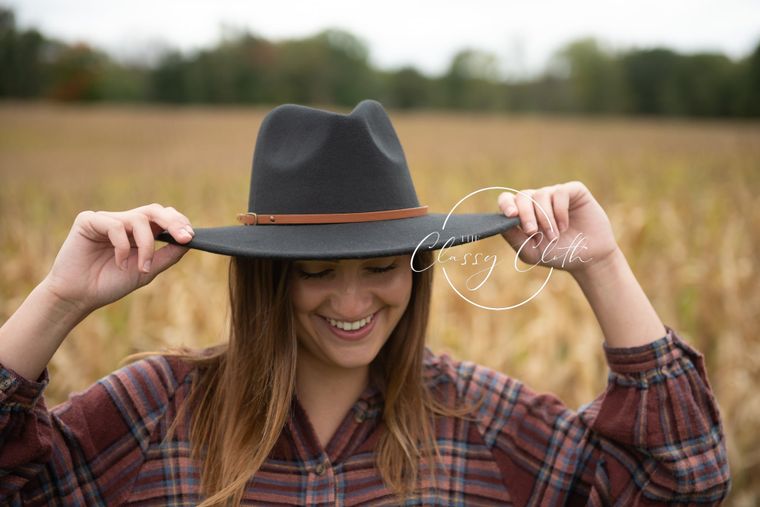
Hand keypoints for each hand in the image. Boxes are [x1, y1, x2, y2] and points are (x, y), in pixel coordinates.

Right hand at [41, 204, 194, 314]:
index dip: (178, 222)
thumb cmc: (111, 284)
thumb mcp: (147, 270)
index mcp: (137, 232)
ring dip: (146, 245)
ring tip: (141, 267)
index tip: (191, 237)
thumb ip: (167, 255)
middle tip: (184, 237)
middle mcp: (123, 222)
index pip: (162, 217)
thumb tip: (189, 241)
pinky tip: (119, 262)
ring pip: (138, 219)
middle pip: (153, 210)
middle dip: (173, 222)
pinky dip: (122, 246)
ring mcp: (106, 219)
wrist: (80, 297)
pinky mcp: (88, 220)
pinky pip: (115, 226)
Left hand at [497, 181, 619, 273]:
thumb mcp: (531, 252)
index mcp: (524, 213)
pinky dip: (559, 211)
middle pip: (523, 196)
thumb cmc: (557, 254)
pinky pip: (560, 192)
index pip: (507, 200)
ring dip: (545, 218)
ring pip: (541, 194)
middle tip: (532, 231)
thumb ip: (514, 238)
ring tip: (554, 236)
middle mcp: (537, 201)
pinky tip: (564, 225)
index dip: (506, 203)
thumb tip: (499, 224)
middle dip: (526, 214)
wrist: (588, 258)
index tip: (510, 215)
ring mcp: (555, 194)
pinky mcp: (573, 191)